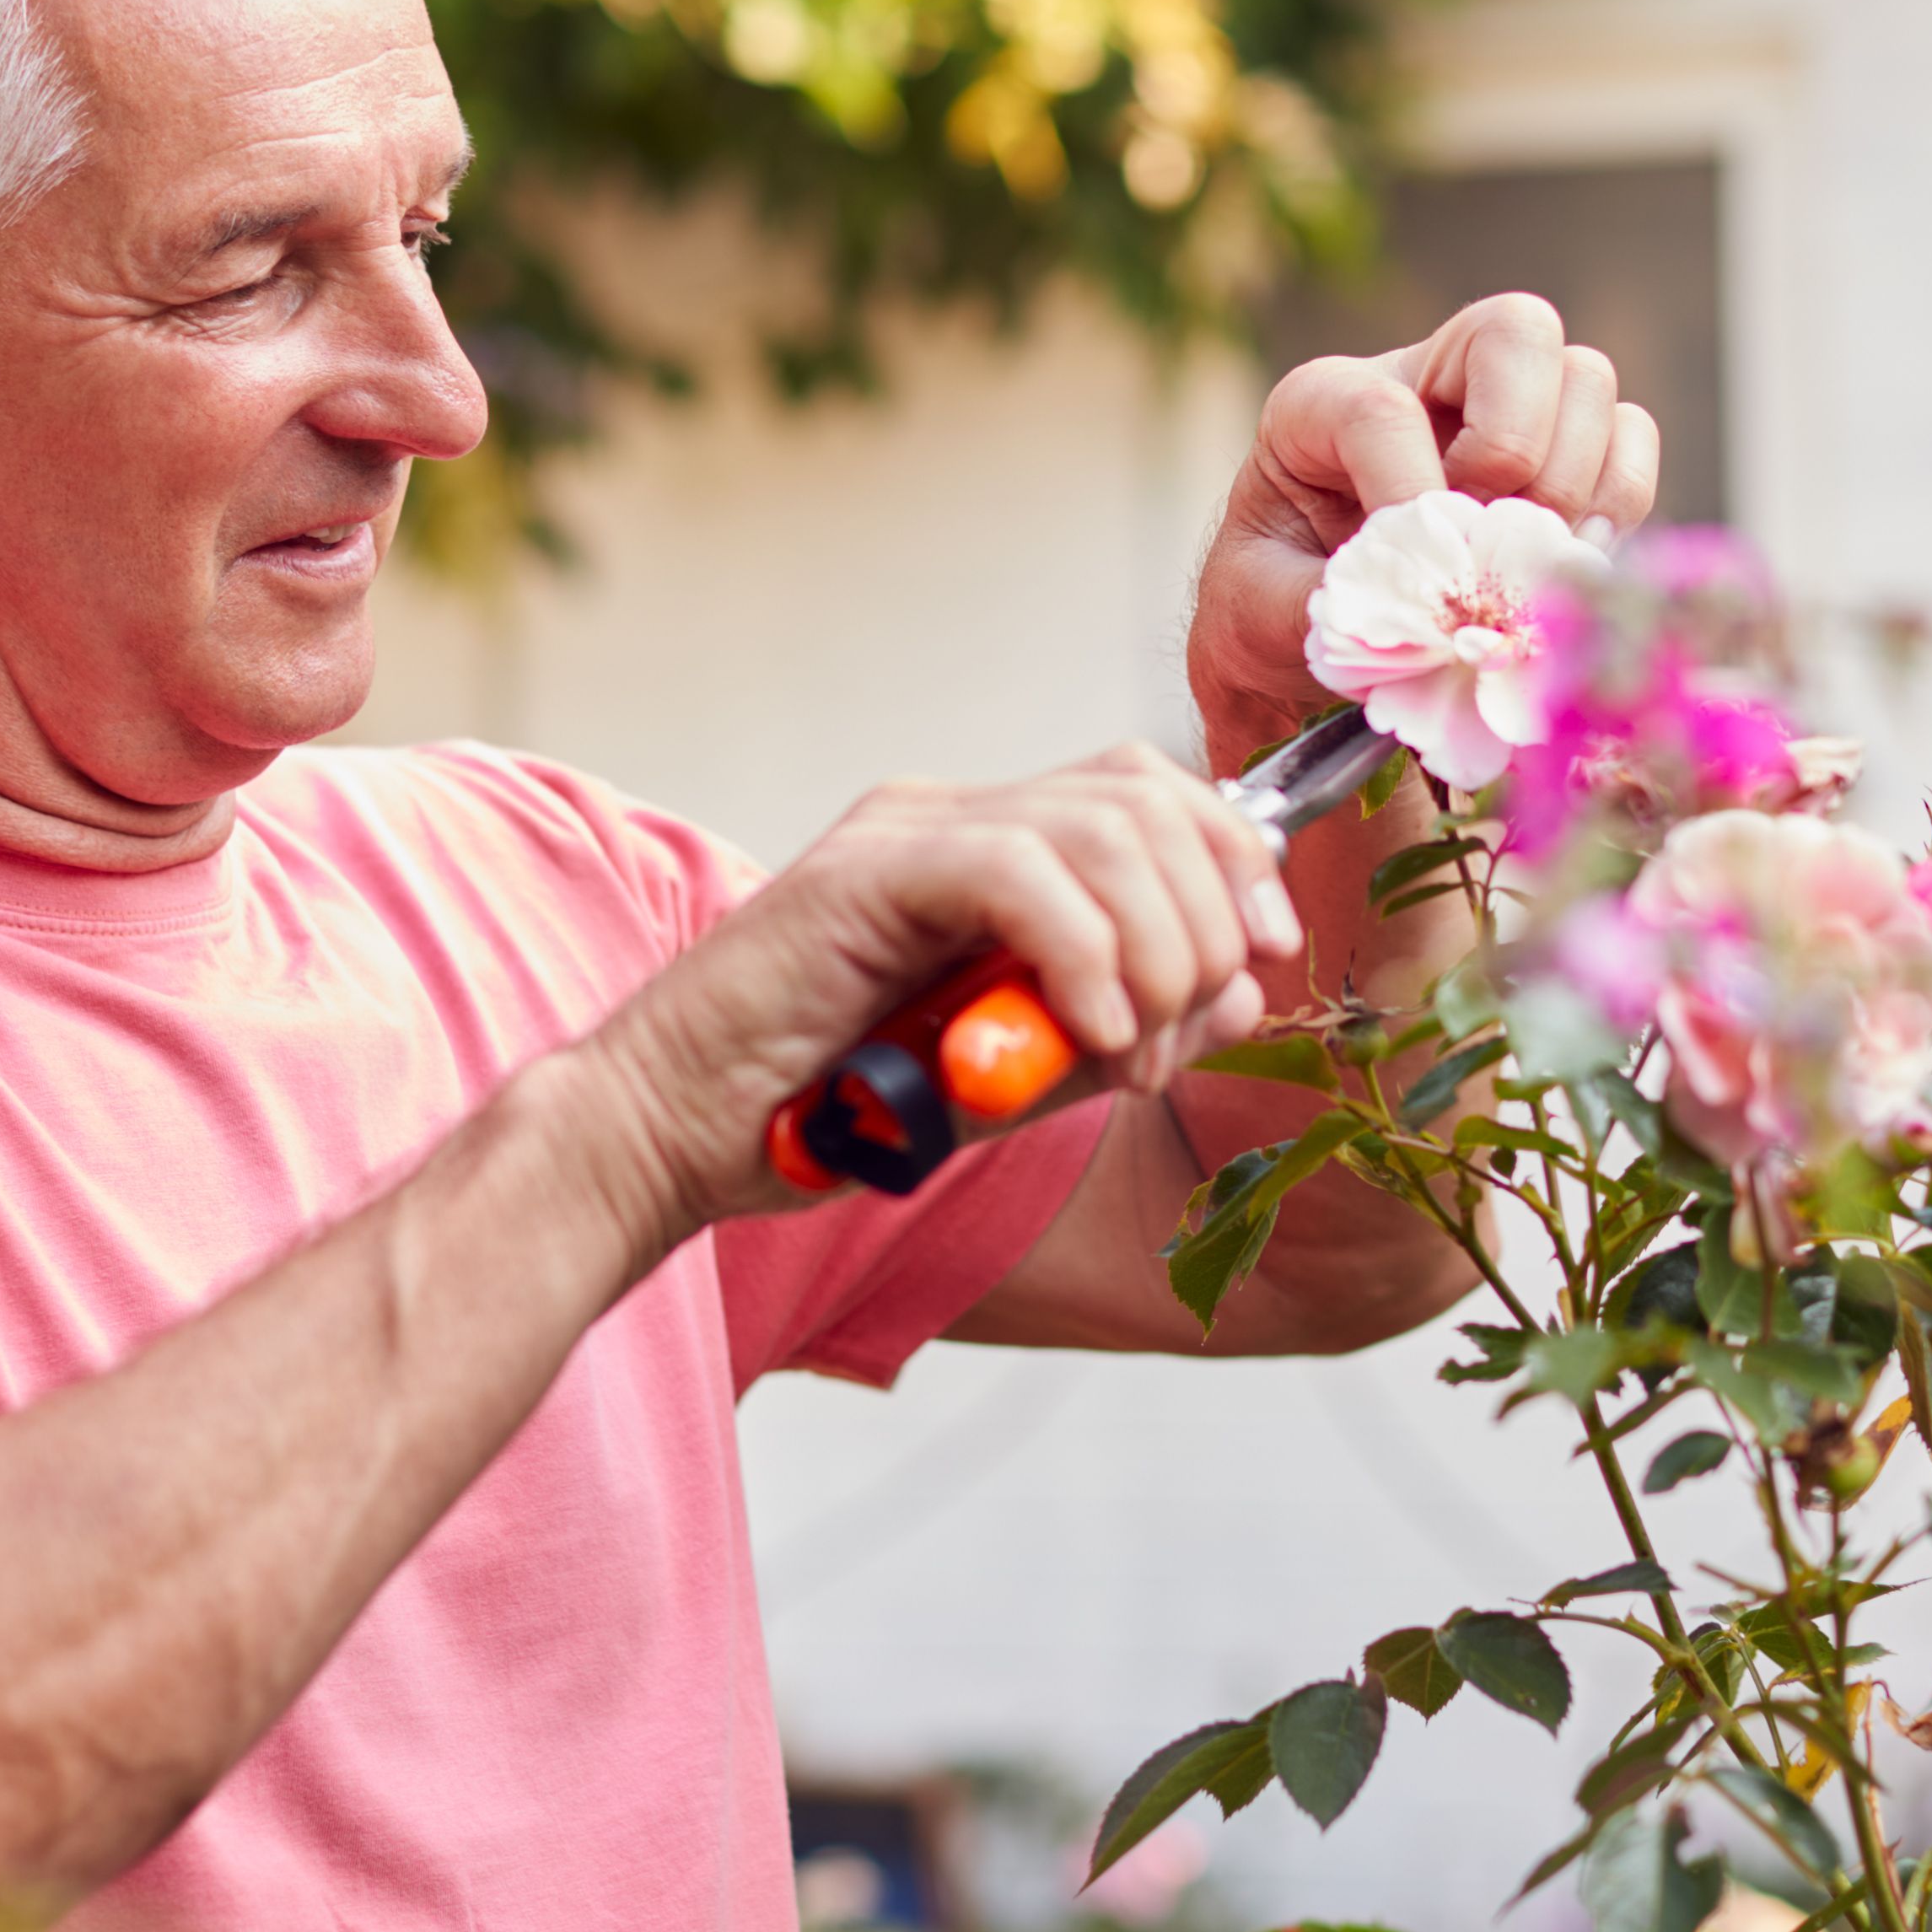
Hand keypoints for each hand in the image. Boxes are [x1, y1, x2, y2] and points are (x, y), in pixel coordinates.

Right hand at [590, 747, 1304, 1215]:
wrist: (668, 1137)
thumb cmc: (829, 1114)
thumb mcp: (1017, 1077)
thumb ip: (1123, 1030)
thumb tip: (1240, 987)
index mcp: (989, 849)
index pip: (1151, 794)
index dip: (1233, 860)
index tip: (1263, 960)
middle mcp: (952, 817)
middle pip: (1144, 795)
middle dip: (1210, 911)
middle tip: (1181, 1035)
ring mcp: (904, 834)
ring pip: (1099, 829)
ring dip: (1154, 950)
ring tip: (1129, 1054)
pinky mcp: (862, 874)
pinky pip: (1016, 874)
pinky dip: (1081, 954)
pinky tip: (1087, 1033)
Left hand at [1189, 293, 1663, 753]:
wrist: (1307, 641)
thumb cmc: (1277, 614)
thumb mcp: (1265, 612)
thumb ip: (1341, 605)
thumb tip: (1440, 611)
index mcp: (1323, 400)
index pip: (1382, 408)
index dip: (1408, 492)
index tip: (1414, 581)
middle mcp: (1425, 377)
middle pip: (1518, 331)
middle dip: (1512, 450)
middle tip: (1480, 542)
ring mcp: (1506, 405)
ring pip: (1588, 381)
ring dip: (1568, 487)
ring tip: (1519, 568)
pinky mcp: (1567, 453)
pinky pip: (1632, 440)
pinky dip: (1615, 505)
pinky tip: (1562, 566)